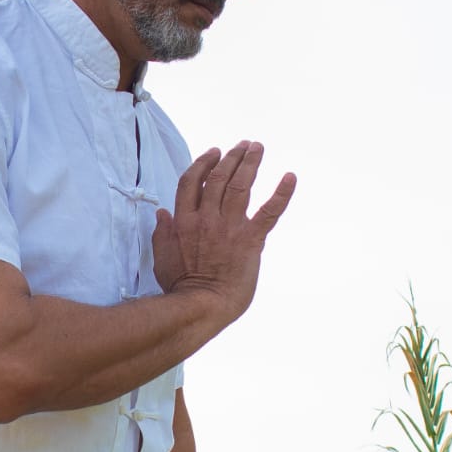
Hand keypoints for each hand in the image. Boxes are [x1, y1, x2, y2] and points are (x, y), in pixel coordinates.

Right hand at [152, 141, 295, 322]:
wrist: (202, 306)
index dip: (202, 163)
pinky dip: (282, 193)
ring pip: (240, 186)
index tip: (213, 152)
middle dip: (231, 157)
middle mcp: (206, 218)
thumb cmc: (180, 288)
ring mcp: (229, 227)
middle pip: (218, 177)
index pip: (192, 182)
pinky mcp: (250, 240)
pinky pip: (269, 212)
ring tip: (257, 148)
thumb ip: (162, 233)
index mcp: (184, 221)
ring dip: (250, 163)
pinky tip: (291, 177)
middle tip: (243, 145)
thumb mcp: (162, 258)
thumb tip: (160, 214)